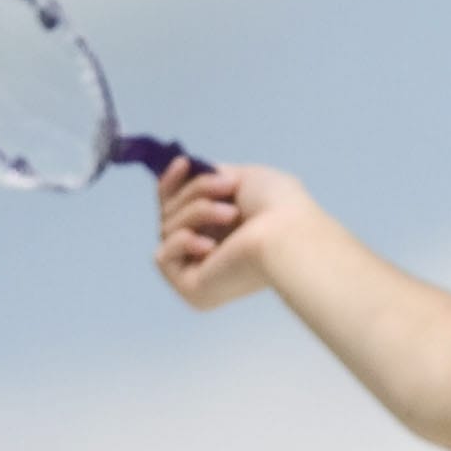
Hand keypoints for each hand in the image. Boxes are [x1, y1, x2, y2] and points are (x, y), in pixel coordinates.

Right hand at [153, 158, 320, 310]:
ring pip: (167, 227)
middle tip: (226, 187)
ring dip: (196, 212)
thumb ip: (211, 177)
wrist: (287, 234)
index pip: (179, 206)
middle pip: (169, 211)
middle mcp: (209, 250)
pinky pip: (163, 256)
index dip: (174, 183)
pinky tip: (209, 246)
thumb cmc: (278, 206)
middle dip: (193, 192)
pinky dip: (181, 242)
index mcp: (222, 229)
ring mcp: (199, 270)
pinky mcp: (192, 288)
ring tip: (231, 214)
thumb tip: (188, 172)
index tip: (182, 162)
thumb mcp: (243, 177)